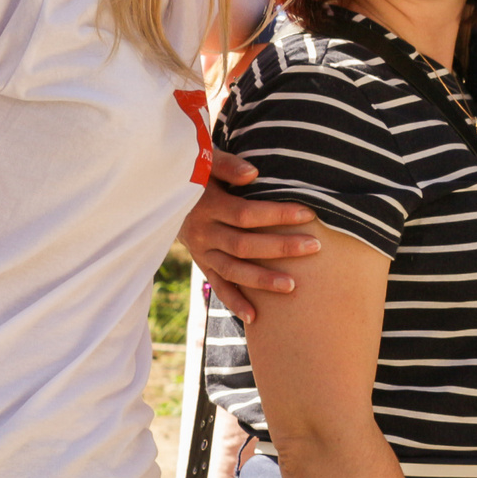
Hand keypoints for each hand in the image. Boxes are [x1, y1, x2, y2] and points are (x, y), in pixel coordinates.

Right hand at [179, 150, 321, 323]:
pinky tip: (255, 317)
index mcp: (207, 205)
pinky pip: (218, 286)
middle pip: (245, 245)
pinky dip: (234, 302)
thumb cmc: (196, 169)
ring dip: (262, 281)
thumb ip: (228, 165)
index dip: (277, 215)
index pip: (247, 214)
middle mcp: (203, 232)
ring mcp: (201, 251)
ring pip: (233, 271)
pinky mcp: (201, 263)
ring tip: (293, 286)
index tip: (308, 214)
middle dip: (280, 247)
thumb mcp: (206, 160)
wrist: (162, 191)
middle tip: (315, 247)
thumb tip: (253, 174)